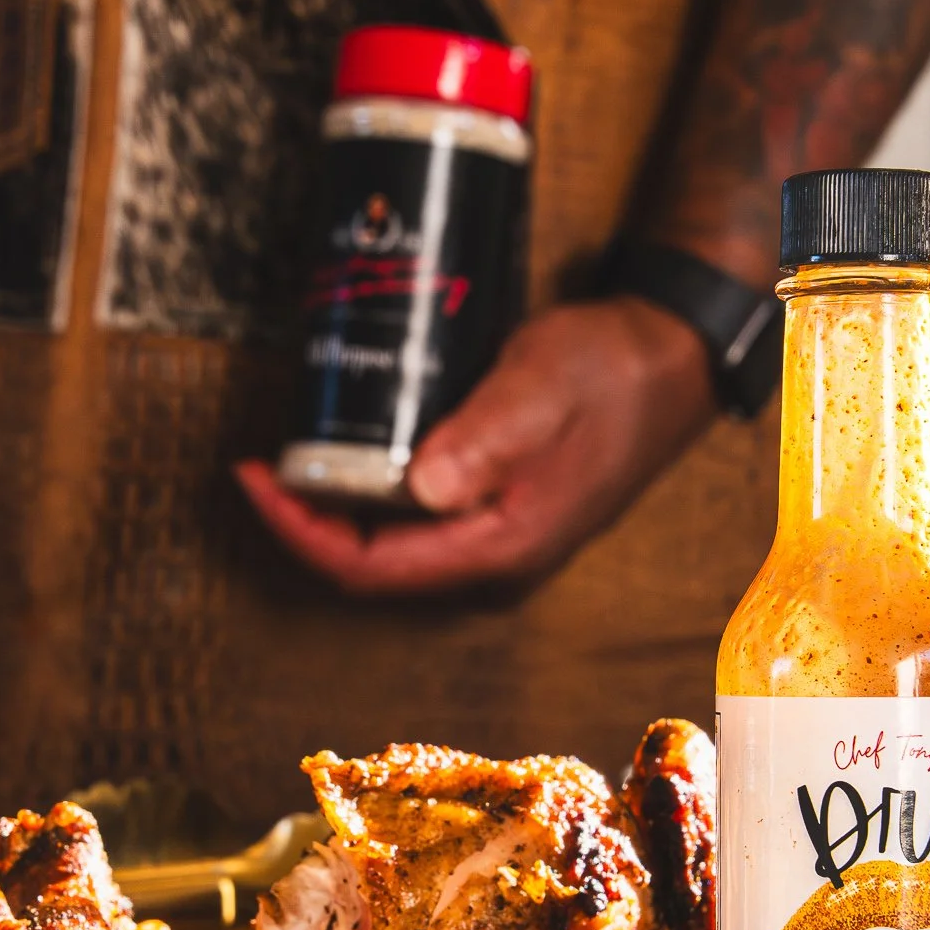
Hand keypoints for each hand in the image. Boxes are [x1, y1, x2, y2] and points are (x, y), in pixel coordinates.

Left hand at [237, 297, 716, 593]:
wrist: (675, 362)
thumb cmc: (613, 369)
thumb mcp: (543, 385)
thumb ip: (484, 438)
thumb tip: (419, 488)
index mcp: (500, 546)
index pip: (368, 567)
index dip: (298, 530)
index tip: (254, 476)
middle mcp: (494, 562)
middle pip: (369, 566)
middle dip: (306, 520)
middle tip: (262, 458)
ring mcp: (497, 544)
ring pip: (389, 546)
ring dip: (336, 505)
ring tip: (295, 448)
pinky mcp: (498, 516)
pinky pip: (414, 521)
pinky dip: (371, 490)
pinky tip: (352, 446)